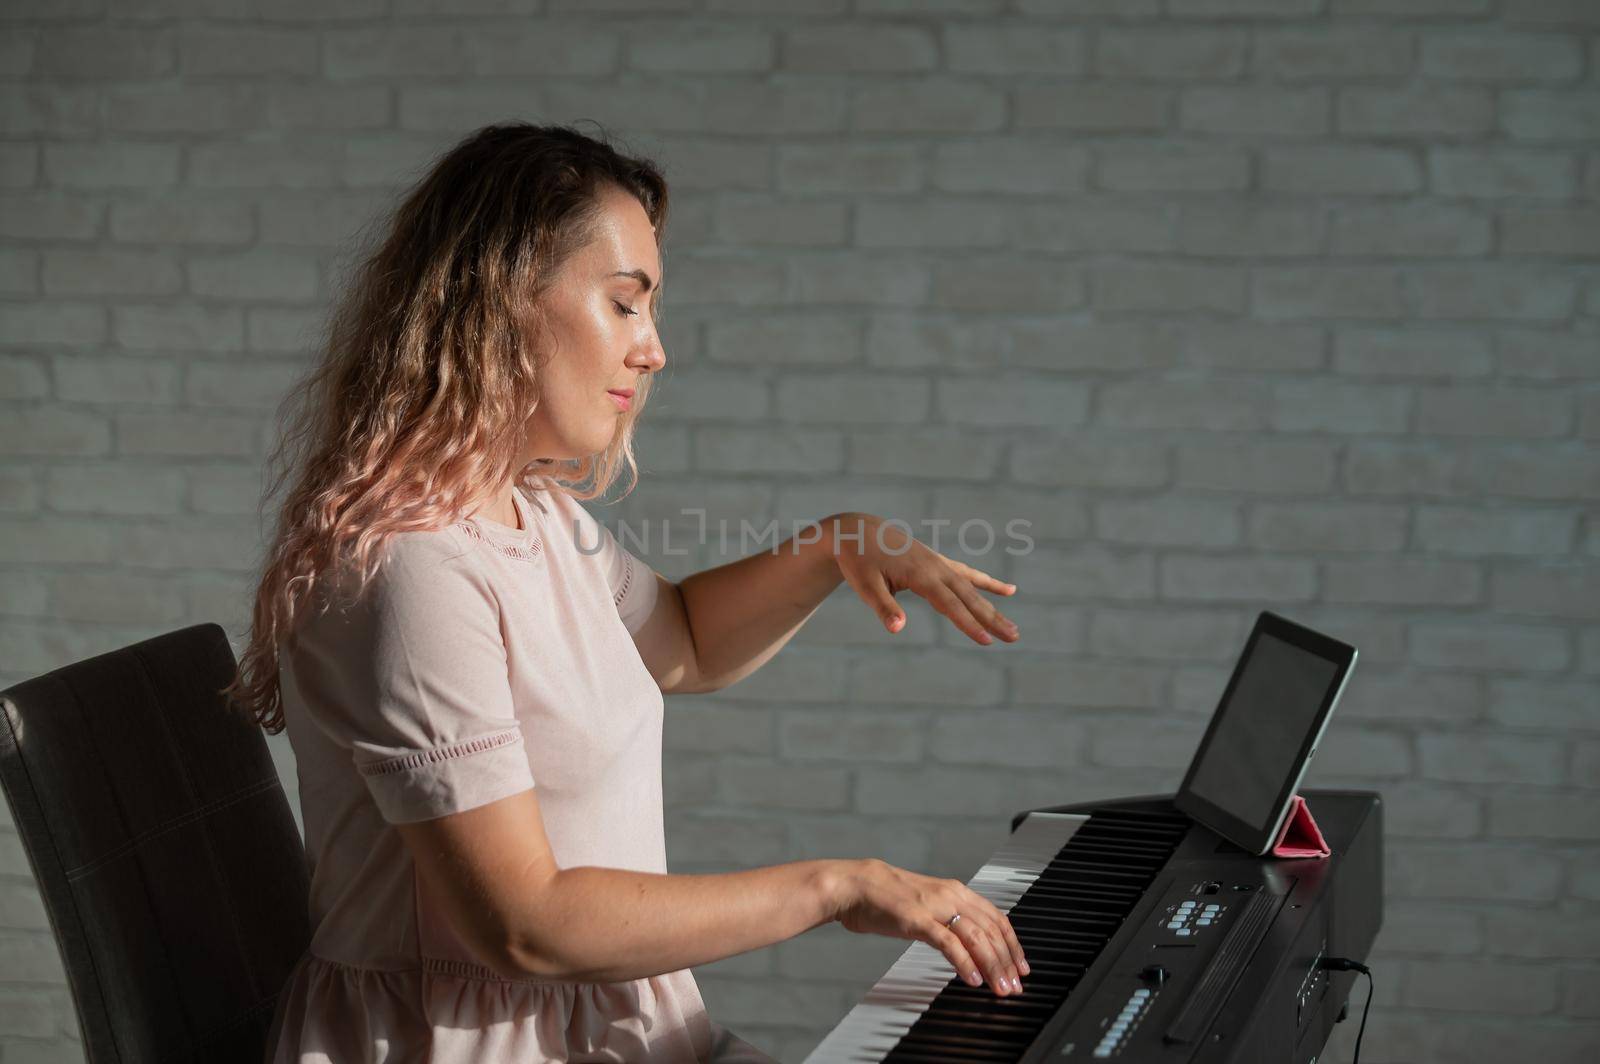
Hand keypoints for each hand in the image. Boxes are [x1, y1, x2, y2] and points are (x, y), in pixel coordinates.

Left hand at [824, 512, 1018, 644]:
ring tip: (1013, 628)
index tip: (987, 641)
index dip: (969, 624)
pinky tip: (1009, 590)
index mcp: (921, 575)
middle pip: (969, 597)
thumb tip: (898, 629)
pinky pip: (968, 574)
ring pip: (973, 589)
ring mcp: (939, 563)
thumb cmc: (859, 560)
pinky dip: (987, 583)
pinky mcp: (938, 562)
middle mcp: (936, 568)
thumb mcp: (865, 586)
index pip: (950, 604)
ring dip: (993, 608)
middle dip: (992, 619)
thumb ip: (884, 607)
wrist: (858, 530)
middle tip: (1014, 637)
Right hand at [829, 858, 1028, 996]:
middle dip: (1007, 961)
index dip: (1012, 944)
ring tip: (999, 987)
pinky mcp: (917, 920)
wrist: (856, 885)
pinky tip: (972, 978)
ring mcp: (934, 907)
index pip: (997, 918)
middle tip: (1014, 986)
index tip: (1020, 967)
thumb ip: (949, 918)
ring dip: (992, 965)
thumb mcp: (928, 904)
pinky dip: (964, 962)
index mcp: (956, 891)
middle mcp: (950, 896)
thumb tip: (970, 942)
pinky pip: (948, 942)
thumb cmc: (888, 897)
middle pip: (991, 930)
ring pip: (976, 937)